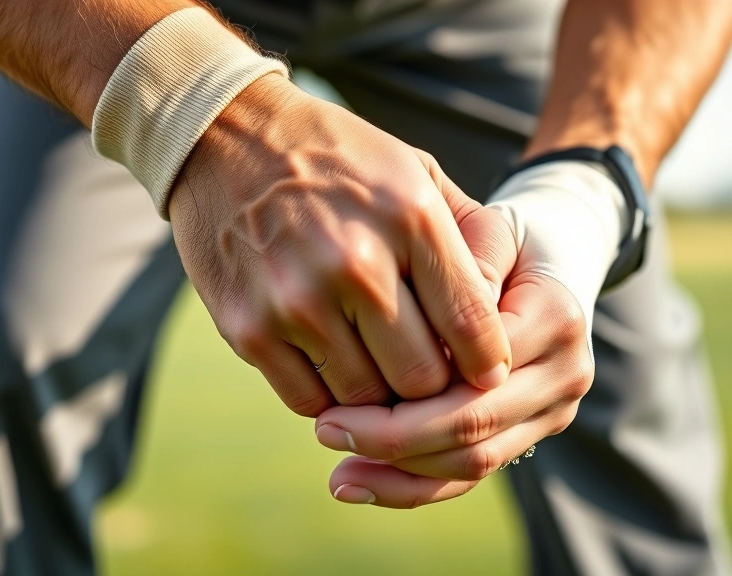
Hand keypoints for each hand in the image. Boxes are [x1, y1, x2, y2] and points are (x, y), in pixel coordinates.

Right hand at [168, 73, 510, 415]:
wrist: (225, 138)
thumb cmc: (340, 161)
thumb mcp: (418, 172)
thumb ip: (472, 238)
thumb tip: (506, 312)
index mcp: (410, 218)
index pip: (471, 325)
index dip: (488, 363)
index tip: (486, 373)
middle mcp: (355, 263)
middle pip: (422, 376)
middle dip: (434, 385)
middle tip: (429, 374)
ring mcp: (297, 301)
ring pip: (366, 399)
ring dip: (380, 395)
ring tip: (379, 365)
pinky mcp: (249, 329)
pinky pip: (309, 400)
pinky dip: (330, 397)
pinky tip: (335, 363)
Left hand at [313, 206, 595, 507]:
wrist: (547, 261)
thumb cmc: (500, 241)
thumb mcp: (483, 233)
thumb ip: (460, 269)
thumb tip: (420, 324)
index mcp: (556, 319)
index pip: (478, 371)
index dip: (411, 389)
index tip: (341, 383)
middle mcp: (565, 373)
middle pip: (477, 428)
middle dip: (397, 439)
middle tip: (328, 430)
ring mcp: (552, 410)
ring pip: (475, 463)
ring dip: (401, 473)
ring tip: (338, 469)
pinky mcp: (529, 433)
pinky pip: (471, 474)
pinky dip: (414, 486)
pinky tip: (359, 483)